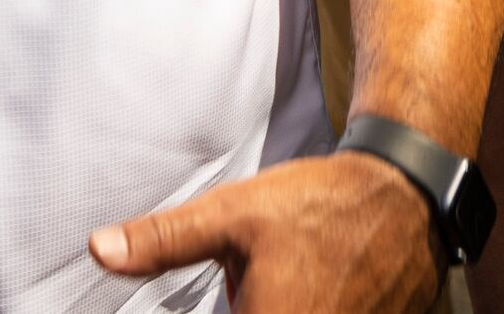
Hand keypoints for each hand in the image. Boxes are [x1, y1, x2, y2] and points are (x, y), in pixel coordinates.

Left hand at [89, 152, 440, 313]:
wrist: (403, 201)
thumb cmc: (319, 205)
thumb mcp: (232, 214)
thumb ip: (164, 241)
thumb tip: (101, 250)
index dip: (220, 309)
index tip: (223, 295)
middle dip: (240, 307)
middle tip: (248, 280)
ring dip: (259, 308)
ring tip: (278, 279)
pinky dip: (295, 309)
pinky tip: (300, 287)